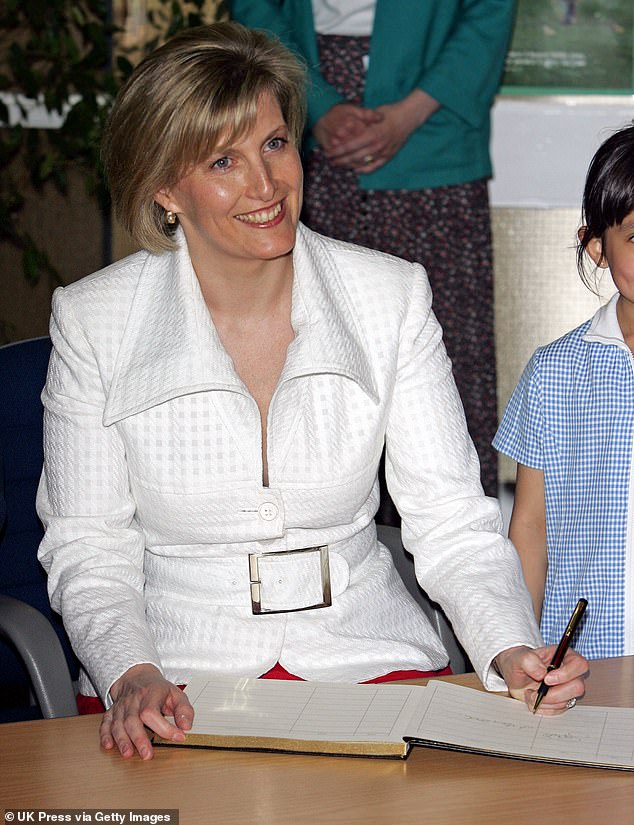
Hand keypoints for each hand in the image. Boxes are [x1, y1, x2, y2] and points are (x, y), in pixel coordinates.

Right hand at [100, 663, 193, 759]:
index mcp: (151, 693)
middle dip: (139, 738)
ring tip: (128, 754)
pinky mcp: (112, 712)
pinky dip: (105, 735)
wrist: (137, 677)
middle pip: (132, 720)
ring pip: (118, 724)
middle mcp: (133, 700)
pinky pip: (105, 723)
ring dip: (122, 740)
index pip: (152, 712)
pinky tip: (108, 746)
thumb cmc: (158, 690)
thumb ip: (184, 710)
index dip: (164, 727)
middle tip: (147, 754)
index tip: (178, 737)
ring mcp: (121, 706)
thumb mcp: (176, 694)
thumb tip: (186, 727)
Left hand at [320, 90, 438, 173]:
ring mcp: (383, 153)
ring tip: (339, 165)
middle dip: (340, 160)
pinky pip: (373, 167)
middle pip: (354, 157)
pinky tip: (355, 169)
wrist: (409, 117)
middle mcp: (377, 146)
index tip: (328, 153)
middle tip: (330, 161)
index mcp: (372, 134)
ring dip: (349, 165)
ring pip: (362, 163)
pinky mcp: (388, 157)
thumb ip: (360, 124)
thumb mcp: (373, 114)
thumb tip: (345, 130)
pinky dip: (363, 169)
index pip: (350, 146)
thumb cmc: (390, 112)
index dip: (337, 151)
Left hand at [495, 645, 588, 714]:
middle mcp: (569, 672)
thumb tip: (542, 673)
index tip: (547, 679)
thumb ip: (529, 660)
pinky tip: (534, 700)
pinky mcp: (563, 700)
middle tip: (536, 692)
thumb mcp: (518, 657)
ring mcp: (568, 687)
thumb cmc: (518, 662)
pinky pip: (560, 710)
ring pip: (568, 701)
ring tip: (530, 694)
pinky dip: (545, 708)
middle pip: (577, 687)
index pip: (579, 664)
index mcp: (563, 655)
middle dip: (554, 693)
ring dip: (546, 701)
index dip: (566, 674)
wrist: (514, 676)